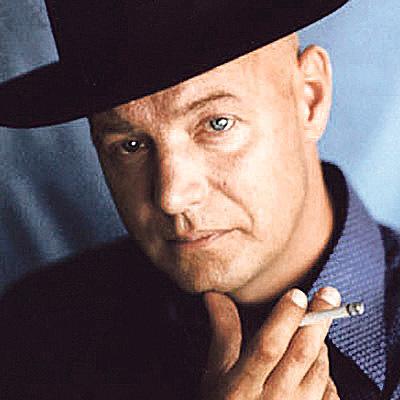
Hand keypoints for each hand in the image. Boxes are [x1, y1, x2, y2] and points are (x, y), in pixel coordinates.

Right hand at [201, 287, 340, 399]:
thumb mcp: (216, 372)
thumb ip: (222, 332)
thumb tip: (215, 295)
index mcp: (242, 386)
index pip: (267, 347)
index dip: (283, 319)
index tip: (297, 294)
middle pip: (301, 355)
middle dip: (317, 321)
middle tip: (328, 295)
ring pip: (319, 369)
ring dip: (320, 343)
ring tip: (314, 326)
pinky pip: (331, 391)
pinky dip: (327, 369)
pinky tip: (317, 358)